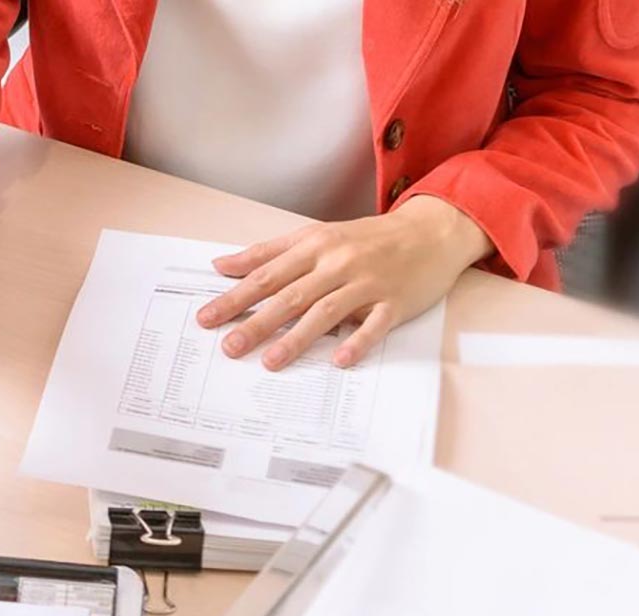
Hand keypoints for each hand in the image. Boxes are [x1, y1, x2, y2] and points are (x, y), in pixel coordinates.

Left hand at [197, 195, 490, 369]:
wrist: (430, 230)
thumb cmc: (367, 238)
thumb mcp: (316, 236)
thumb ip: (268, 252)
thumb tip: (222, 265)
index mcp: (314, 247)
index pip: (266, 275)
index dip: (234, 297)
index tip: (207, 318)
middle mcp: (337, 264)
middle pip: (290, 296)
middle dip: (256, 322)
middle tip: (229, 347)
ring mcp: (367, 283)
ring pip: (326, 312)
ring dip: (297, 338)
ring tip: (270, 361)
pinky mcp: (395, 302)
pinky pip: (374, 324)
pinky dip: (357, 341)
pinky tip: (339, 360)